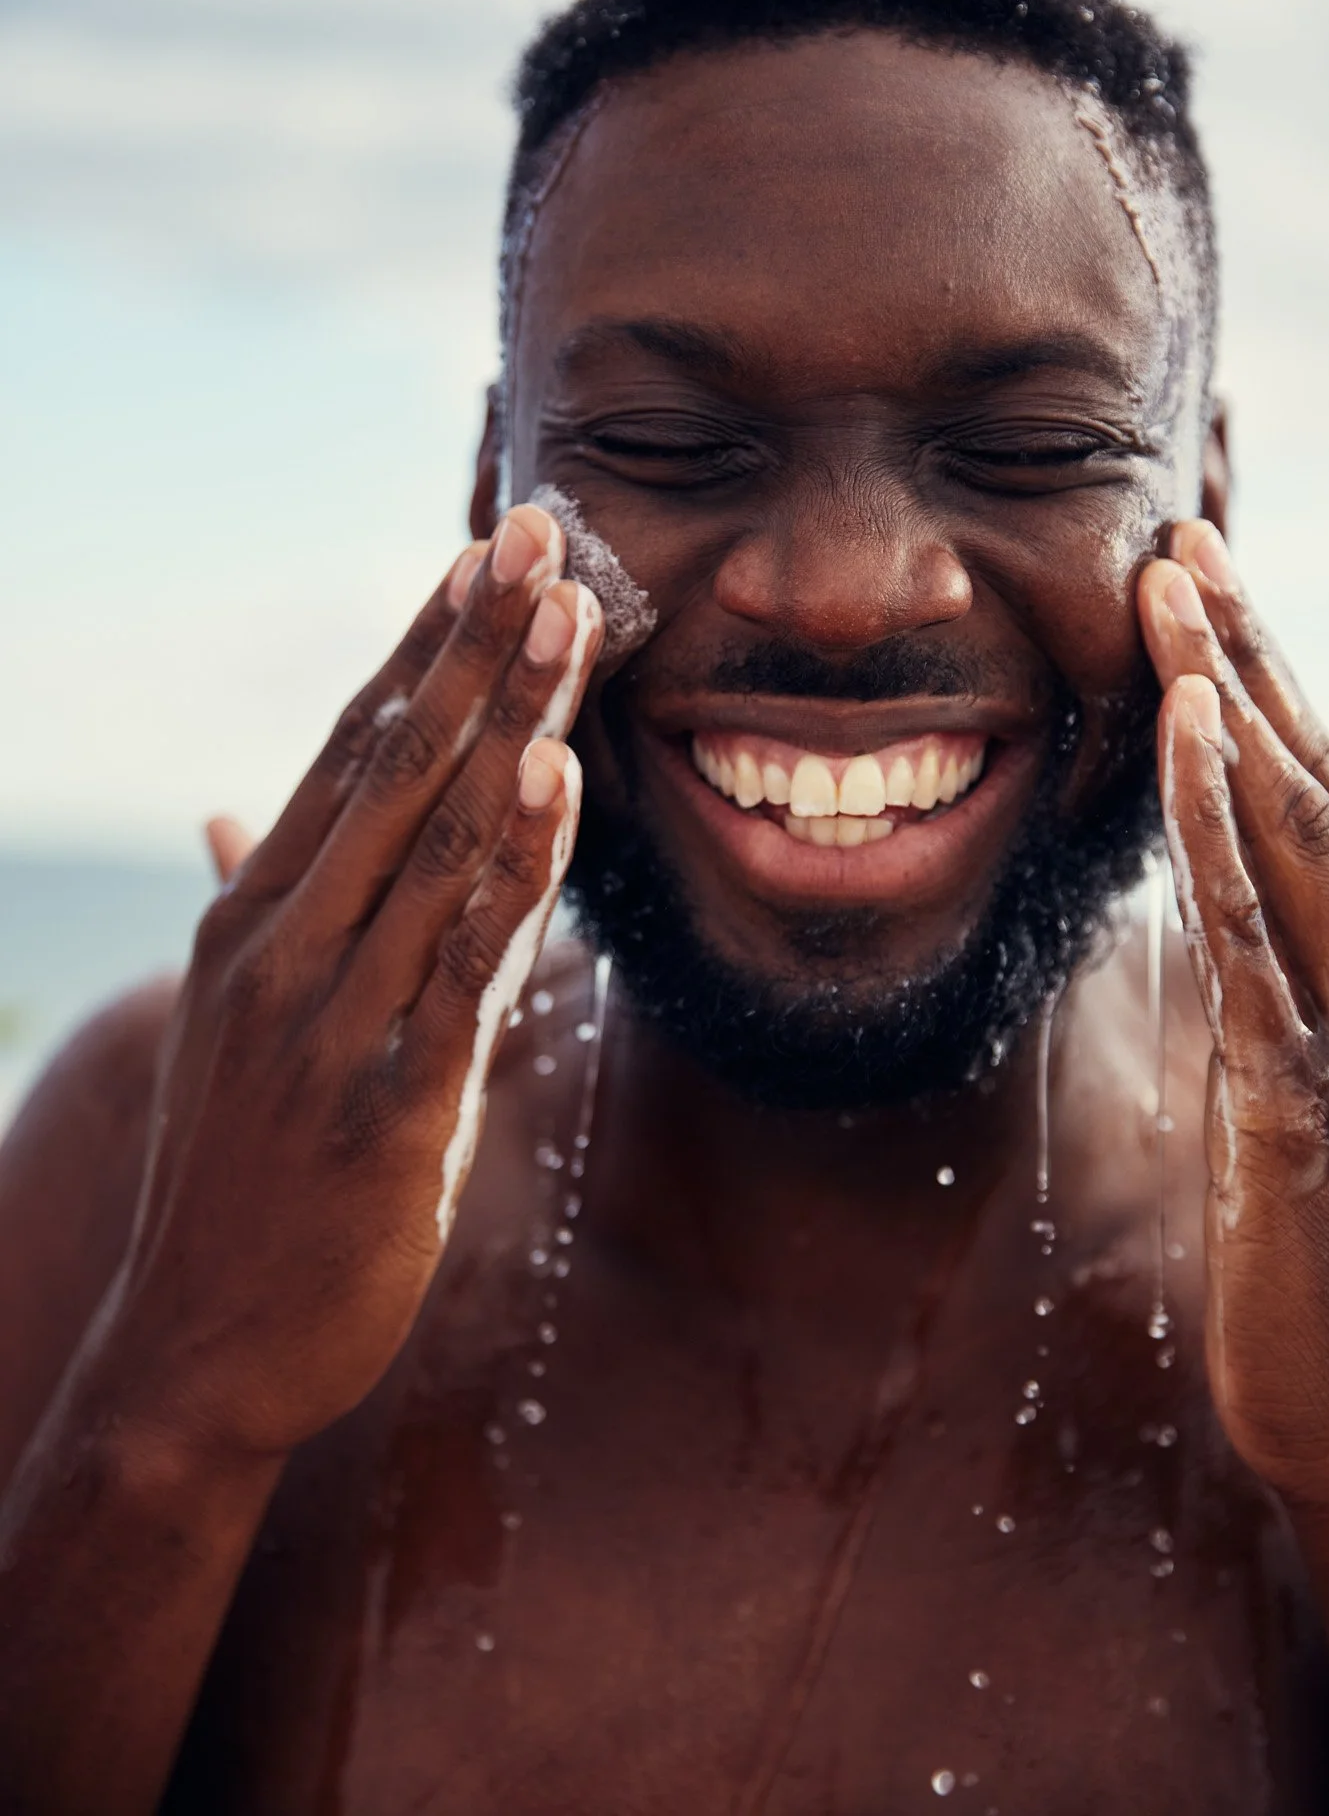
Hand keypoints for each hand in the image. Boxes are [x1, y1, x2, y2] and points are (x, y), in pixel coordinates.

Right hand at [103, 503, 602, 1461]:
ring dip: (511, 714)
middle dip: (474, 642)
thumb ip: (260, 905)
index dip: (422, 649)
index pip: (349, 750)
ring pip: (432, 835)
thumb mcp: (230, 1025)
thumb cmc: (236, 1179)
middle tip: (544, 539)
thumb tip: (237, 813)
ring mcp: (328, 1018)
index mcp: (252, 916)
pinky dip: (511, 861)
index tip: (481, 560)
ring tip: (571, 614)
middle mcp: (283, 945)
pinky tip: (554, 777)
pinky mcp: (386, 1102)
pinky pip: (461, 959)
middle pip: (394, 763)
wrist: (198, 1349)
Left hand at [1139, 522, 1328, 1507]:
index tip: (1191, 581)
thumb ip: (1262, 994)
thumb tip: (1223, 911)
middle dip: (1238, 655)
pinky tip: (1189, 738)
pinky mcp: (1302, 1090)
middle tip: (1178, 536)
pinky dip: (1220, 827)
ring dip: (1225, 701)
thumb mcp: (1280, 1101)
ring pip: (1282, 830)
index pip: (1296, 799)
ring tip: (1176, 590)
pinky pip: (1252, 932)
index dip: (1250, 684)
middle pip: (1295, 782)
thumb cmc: (1316, 1256)